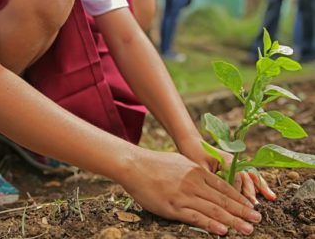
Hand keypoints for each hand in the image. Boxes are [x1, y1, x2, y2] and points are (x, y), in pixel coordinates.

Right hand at [120, 150, 261, 234]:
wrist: (135, 165)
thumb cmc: (156, 163)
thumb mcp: (181, 162)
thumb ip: (195, 172)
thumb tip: (207, 179)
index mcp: (197, 172)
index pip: (225, 187)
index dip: (240, 198)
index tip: (252, 206)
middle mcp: (195, 183)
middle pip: (224, 200)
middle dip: (242, 211)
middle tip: (257, 219)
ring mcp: (184, 195)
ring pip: (214, 210)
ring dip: (233, 220)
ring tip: (248, 228)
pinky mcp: (173, 206)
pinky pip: (195, 217)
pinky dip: (211, 224)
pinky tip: (223, 231)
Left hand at [178, 137, 276, 204]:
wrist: (192, 143)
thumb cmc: (193, 154)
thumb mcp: (199, 167)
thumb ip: (211, 178)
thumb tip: (217, 194)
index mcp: (226, 159)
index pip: (236, 176)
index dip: (238, 190)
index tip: (240, 202)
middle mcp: (234, 161)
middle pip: (246, 177)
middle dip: (251, 192)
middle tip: (254, 206)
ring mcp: (236, 164)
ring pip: (251, 176)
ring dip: (260, 187)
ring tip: (270, 198)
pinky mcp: (235, 167)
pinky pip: (249, 176)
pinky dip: (258, 184)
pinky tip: (267, 193)